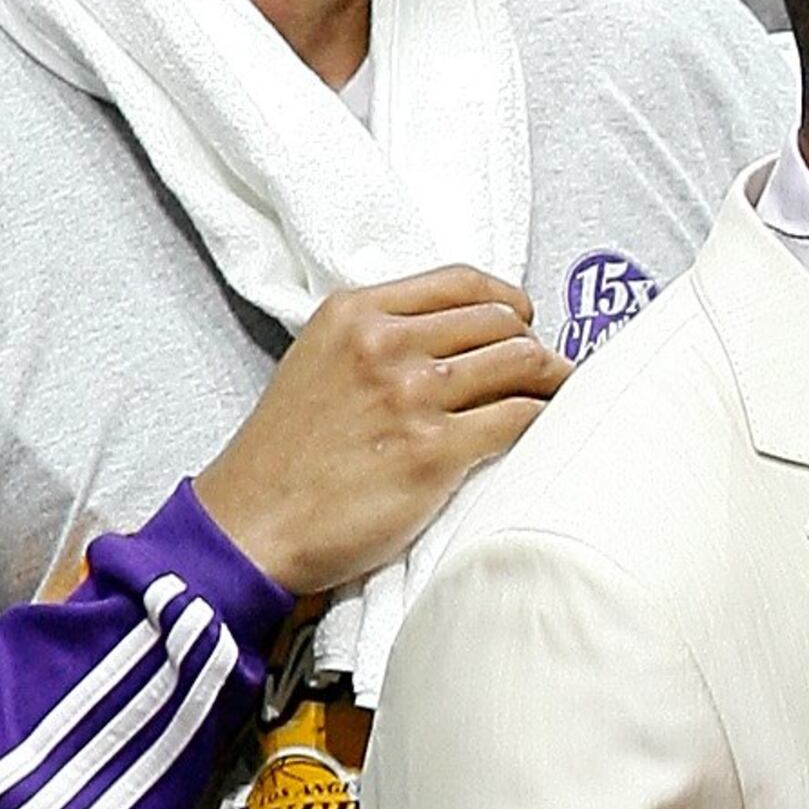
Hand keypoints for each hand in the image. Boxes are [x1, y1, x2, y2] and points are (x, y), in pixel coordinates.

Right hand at [195, 268, 565, 605]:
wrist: (252, 525)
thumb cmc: (285, 457)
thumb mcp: (318, 363)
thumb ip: (378, 340)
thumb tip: (454, 339)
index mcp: (354, 313)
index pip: (462, 282)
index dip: (508, 301)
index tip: (523, 321)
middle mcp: (384, 344)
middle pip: (501, 321)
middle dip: (534, 345)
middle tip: (545, 371)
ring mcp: (411, 395)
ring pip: (521, 363)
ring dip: (551, 381)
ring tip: (556, 398)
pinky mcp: (434, 451)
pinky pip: (520, 419)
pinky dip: (544, 423)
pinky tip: (542, 433)